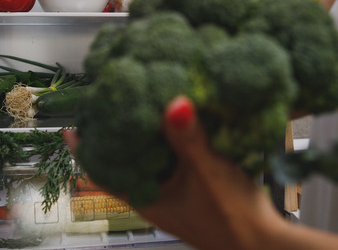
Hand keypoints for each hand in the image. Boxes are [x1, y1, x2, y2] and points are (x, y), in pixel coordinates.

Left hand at [63, 96, 287, 249]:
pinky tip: (179, 124)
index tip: (71, 125)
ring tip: (140, 105)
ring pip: (149, 162)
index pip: (103, 171)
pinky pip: (172, 163)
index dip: (85, 149)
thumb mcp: (209, 172)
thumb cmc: (234, 219)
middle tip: (107, 103)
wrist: (267, 246)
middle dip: (115, 136)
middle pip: (123, 163)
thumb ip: (189, 137)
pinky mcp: (195, 191)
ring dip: (144, 138)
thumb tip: (173, 103)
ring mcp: (176, 196)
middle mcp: (156, 198)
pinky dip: (169, 144)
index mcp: (148, 198)